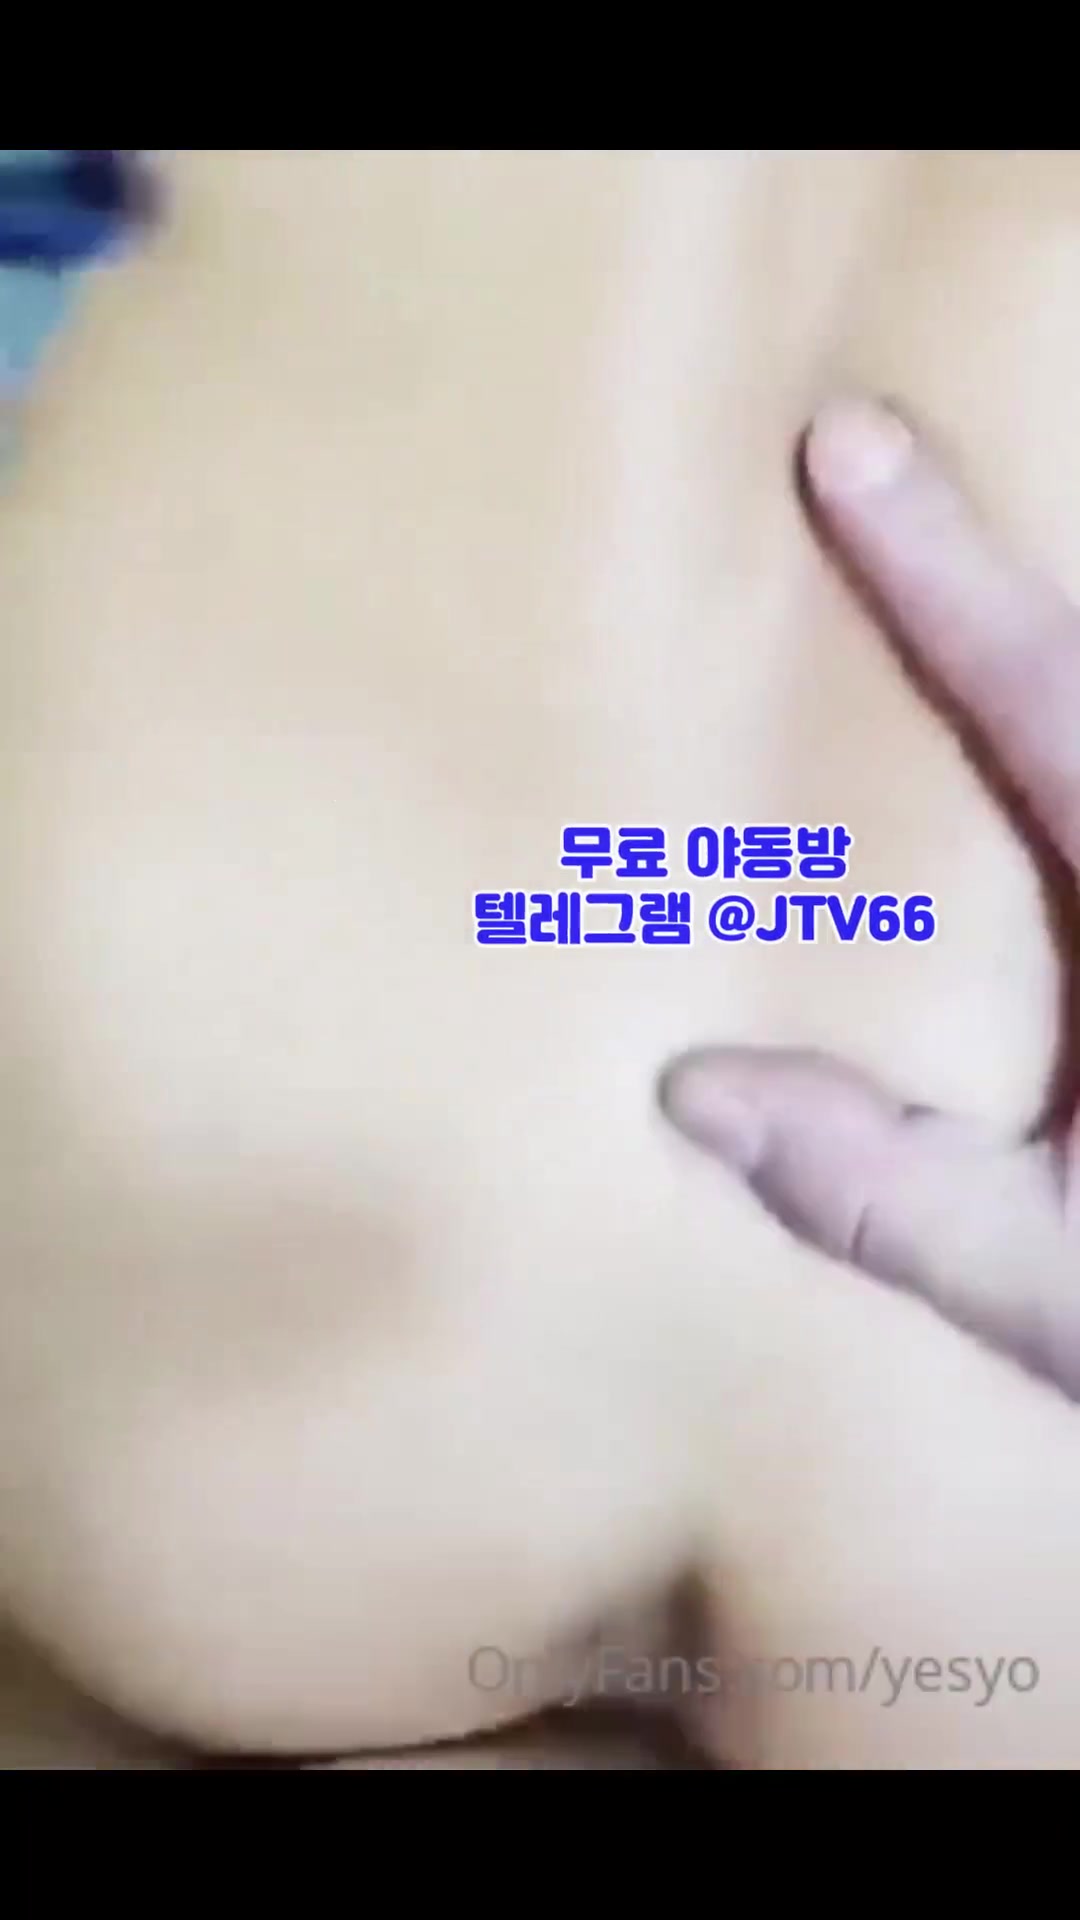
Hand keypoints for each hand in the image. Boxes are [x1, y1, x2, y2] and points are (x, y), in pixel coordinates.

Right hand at [658, 396, 1079, 1397]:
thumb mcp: (1059, 1290)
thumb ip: (883, 1194)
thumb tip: (692, 1087)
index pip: (1052, 707)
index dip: (944, 573)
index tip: (850, 447)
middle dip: (1001, 573)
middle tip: (881, 479)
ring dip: (1051, 661)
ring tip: (948, 604)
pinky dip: (1066, 740)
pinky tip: (1020, 775)